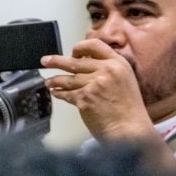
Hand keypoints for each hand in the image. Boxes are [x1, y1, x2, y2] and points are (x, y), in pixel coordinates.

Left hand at [41, 39, 157, 141]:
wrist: (130, 130)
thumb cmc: (128, 110)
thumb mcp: (125, 80)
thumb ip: (108, 70)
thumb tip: (85, 63)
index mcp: (118, 64)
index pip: (95, 45)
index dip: (80, 47)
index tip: (72, 52)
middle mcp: (106, 70)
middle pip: (75, 62)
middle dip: (56, 61)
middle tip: (45, 60)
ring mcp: (95, 83)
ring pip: (68, 78)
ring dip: (55, 80)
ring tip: (48, 81)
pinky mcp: (85, 97)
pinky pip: (66, 93)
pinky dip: (58, 93)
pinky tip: (55, 93)